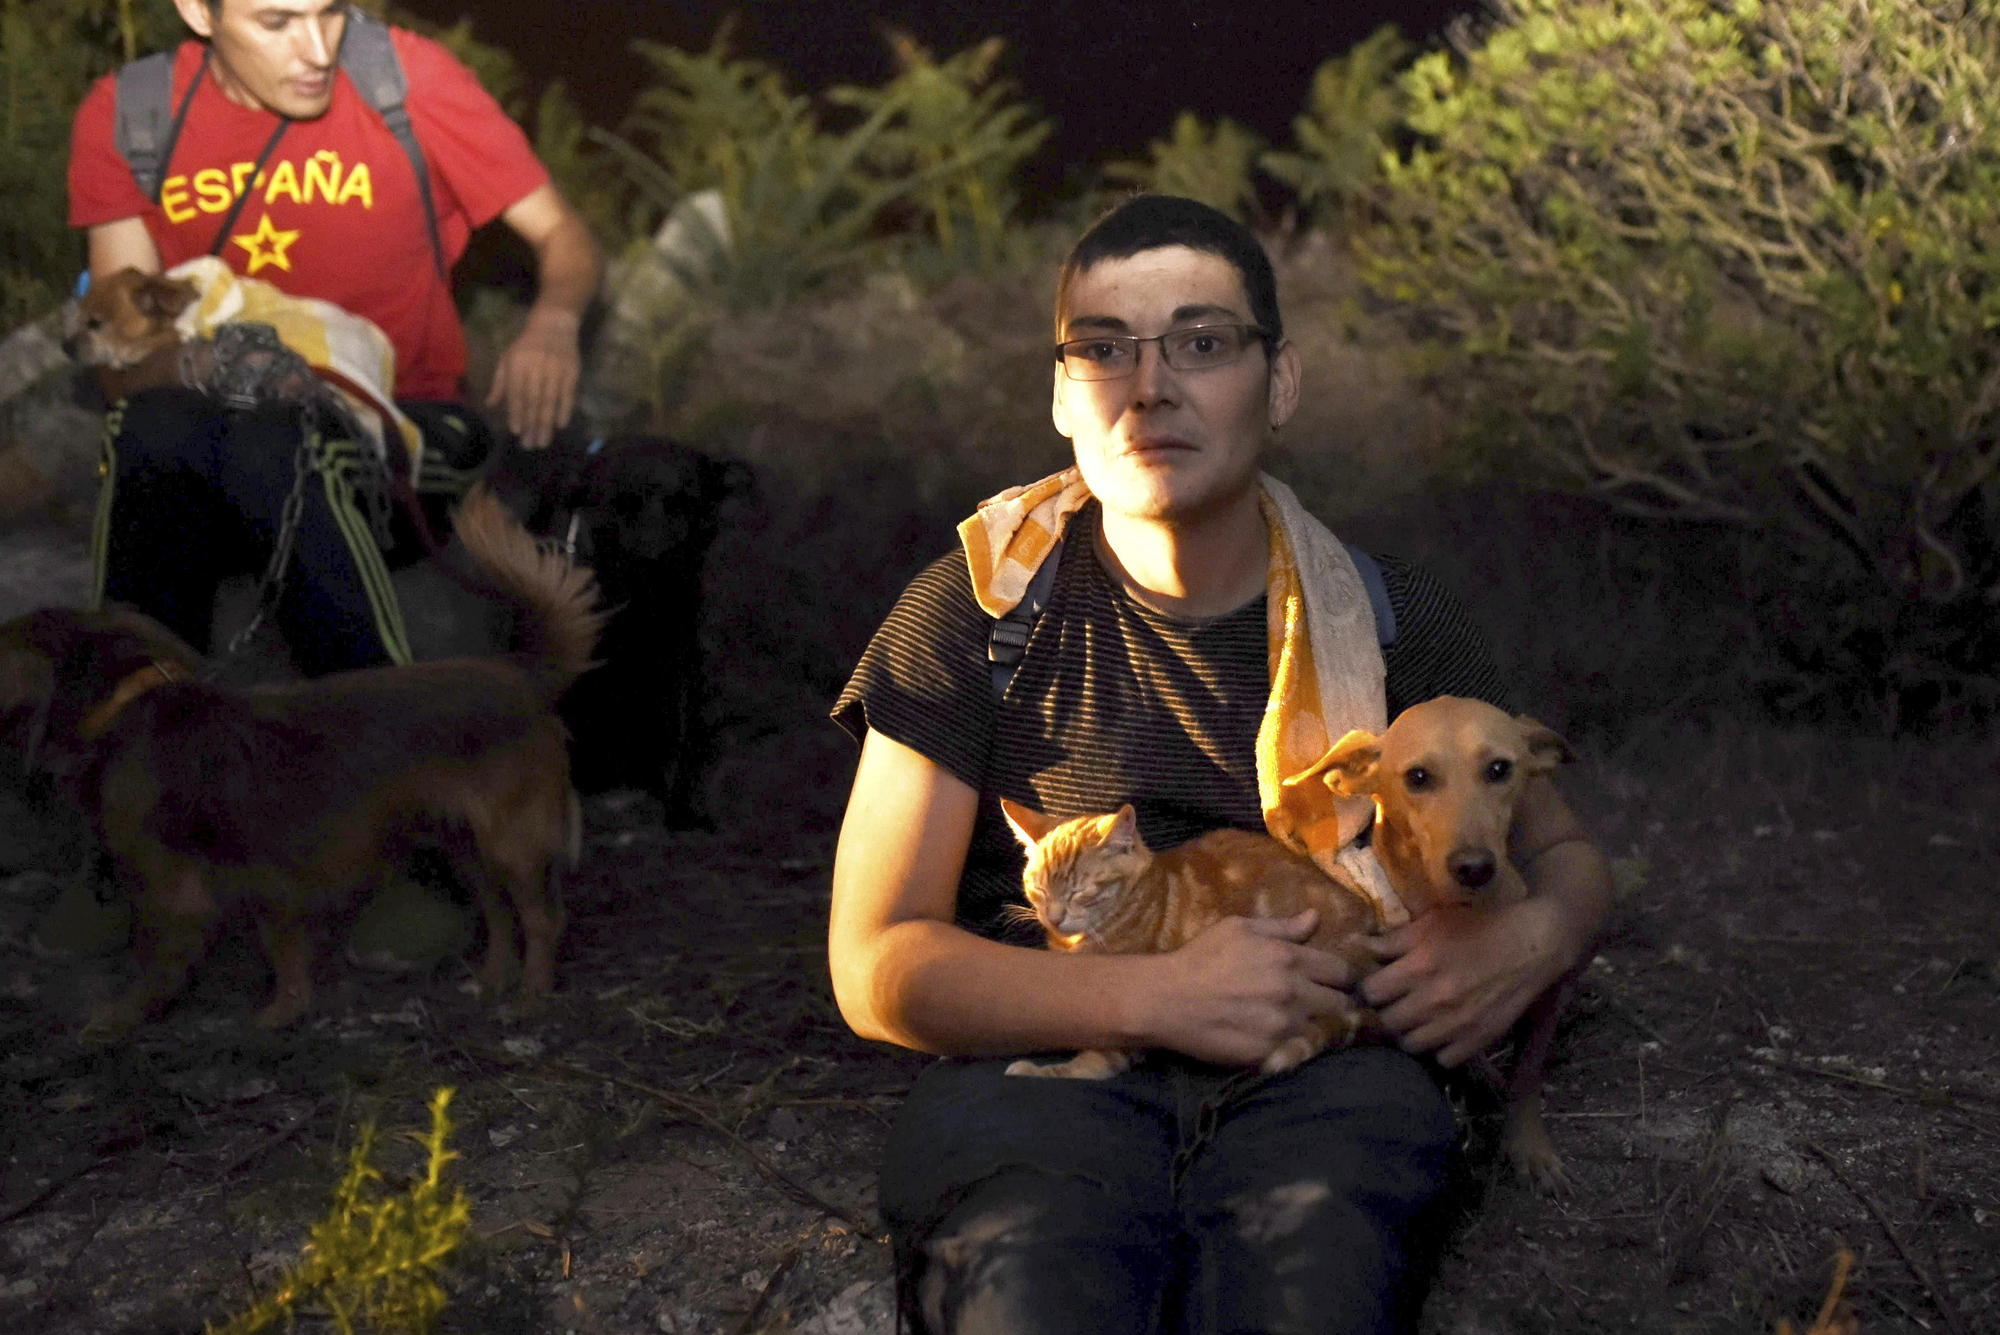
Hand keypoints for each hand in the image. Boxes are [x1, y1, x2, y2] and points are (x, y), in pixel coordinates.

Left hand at [486, 306, 581, 449]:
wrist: (553, 325)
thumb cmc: (526, 346)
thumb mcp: (508, 359)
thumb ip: (500, 383)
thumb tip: (490, 405)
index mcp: (517, 364)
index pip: (516, 393)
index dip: (516, 412)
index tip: (516, 431)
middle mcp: (536, 367)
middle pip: (533, 401)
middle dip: (531, 425)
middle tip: (530, 445)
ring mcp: (555, 370)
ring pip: (550, 401)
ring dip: (546, 423)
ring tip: (543, 441)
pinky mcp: (571, 371)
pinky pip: (568, 395)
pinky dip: (564, 410)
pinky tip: (560, 425)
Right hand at [1137, 911, 1359, 1067]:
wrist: (1165, 1000)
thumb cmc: (1200, 958)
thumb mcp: (1238, 929)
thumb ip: (1282, 927)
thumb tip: (1316, 917)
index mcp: (1288, 958)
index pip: (1342, 971)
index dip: (1340, 977)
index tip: (1332, 982)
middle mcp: (1292, 993)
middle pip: (1340, 1004)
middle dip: (1335, 1003)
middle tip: (1323, 1006)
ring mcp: (1282, 1027)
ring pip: (1324, 1031)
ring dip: (1319, 1028)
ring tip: (1306, 1025)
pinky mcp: (1269, 1054)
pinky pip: (1299, 1052)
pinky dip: (1297, 1048)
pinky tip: (1286, 1042)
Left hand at [1361, 897, 1574, 1066]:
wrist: (1532, 947)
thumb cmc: (1479, 928)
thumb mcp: (1432, 923)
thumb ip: (1394, 940)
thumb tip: (1359, 945)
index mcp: (1419, 966)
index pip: (1371, 993)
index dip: (1370, 989)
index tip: (1376, 986)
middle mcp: (1434, 1000)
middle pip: (1387, 1023)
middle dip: (1386, 1012)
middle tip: (1394, 1004)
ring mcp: (1457, 1025)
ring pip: (1411, 1045)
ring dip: (1409, 1033)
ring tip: (1416, 1020)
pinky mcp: (1478, 1040)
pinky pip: (1443, 1059)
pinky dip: (1439, 1049)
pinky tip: (1442, 1033)